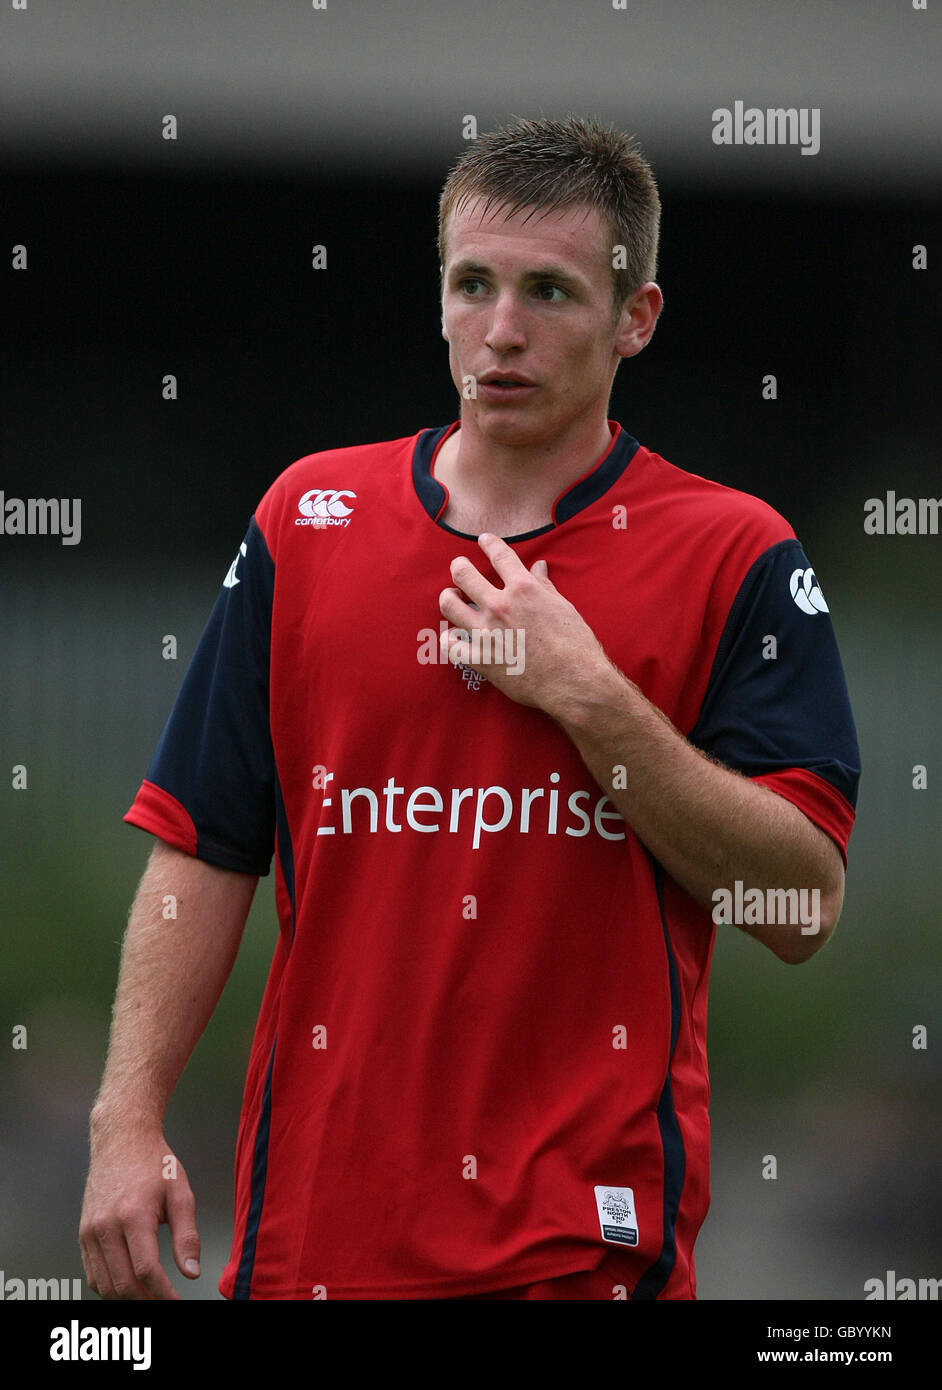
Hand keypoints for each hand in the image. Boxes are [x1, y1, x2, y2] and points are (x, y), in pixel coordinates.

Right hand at [79, 1130, 200, 1299]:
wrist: (121, 1140)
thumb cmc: (155, 1164)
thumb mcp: (181, 1193)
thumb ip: (187, 1236)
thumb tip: (192, 1272)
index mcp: (133, 1215)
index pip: (146, 1270)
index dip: (164, 1294)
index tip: (178, 1302)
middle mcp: (106, 1226)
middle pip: (123, 1283)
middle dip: (146, 1301)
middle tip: (166, 1302)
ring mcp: (90, 1231)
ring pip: (104, 1284)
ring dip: (127, 1297)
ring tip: (150, 1296)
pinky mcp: (83, 1233)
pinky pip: (93, 1273)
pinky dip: (109, 1286)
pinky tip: (129, 1284)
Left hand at [438, 532, 611, 715]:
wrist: (573, 682)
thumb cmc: (575, 645)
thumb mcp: (563, 608)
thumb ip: (545, 586)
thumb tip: (538, 567)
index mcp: (524, 589)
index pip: (499, 555)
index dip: (489, 543)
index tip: (484, 540)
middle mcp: (500, 605)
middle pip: (463, 573)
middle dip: (459, 567)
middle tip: (459, 568)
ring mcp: (486, 632)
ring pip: (449, 604)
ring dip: (448, 597)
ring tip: (452, 597)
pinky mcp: (480, 659)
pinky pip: (450, 646)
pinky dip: (450, 640)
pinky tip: (454, 637)